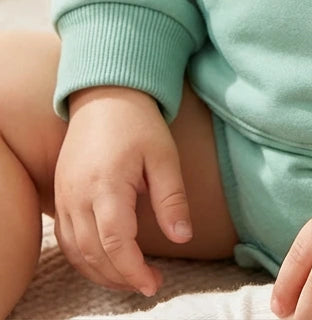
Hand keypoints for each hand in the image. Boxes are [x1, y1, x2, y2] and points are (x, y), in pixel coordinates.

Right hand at [54, 86, 192, 296]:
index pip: (116, 243)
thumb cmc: (138, 123)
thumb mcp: (164, 155)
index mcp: (107, 185)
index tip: (155, 284)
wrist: (104, 95)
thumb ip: (172, 198)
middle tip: (149, 284)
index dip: (134, 270)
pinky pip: (66, 240)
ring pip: (77, 252)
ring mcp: (65, 197)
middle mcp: (79, 195)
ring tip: (132, 279)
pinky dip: (85, 259)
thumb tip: (183, 237)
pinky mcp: (60, 196)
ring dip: (102, 273)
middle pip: (95, 254)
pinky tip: (107, 263)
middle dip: (121, 278)